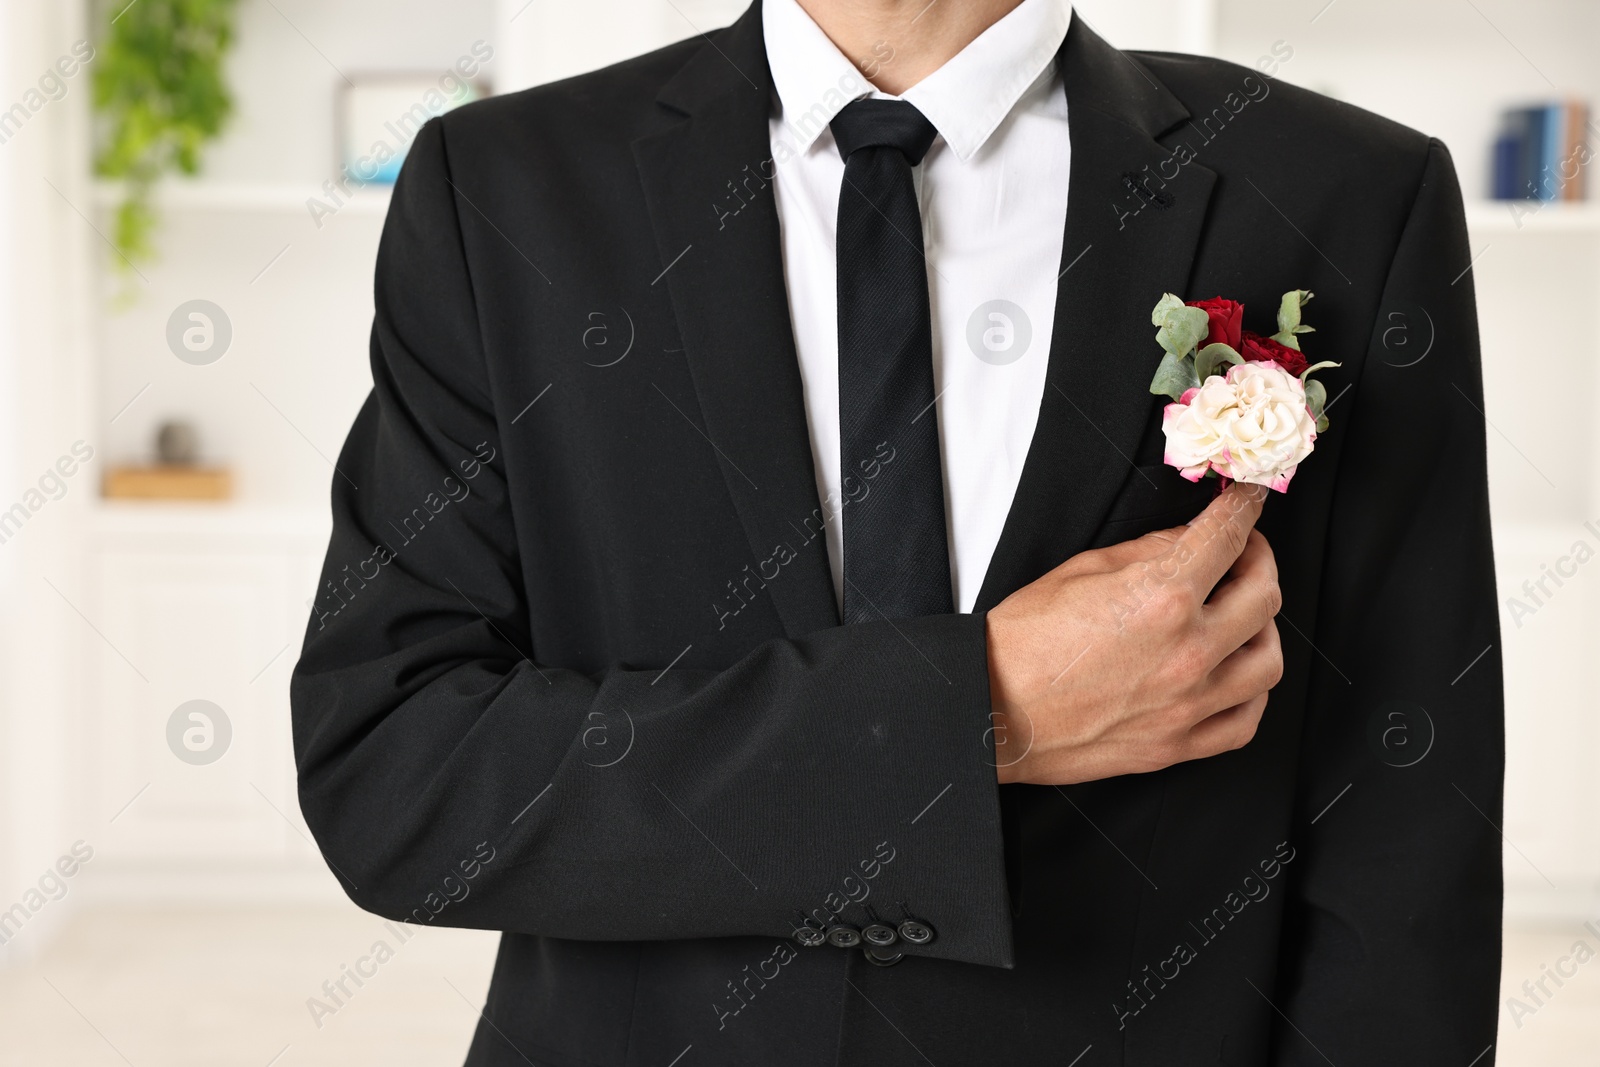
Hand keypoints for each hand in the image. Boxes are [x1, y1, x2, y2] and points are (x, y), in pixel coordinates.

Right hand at [985, 483, 1282, 785]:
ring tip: (1241, 615)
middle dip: (1259, 559)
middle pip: (1263, 594)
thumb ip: (1151, 551)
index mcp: (1161, 597)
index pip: (1228, 537)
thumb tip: (1192, 539)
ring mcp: (1187, 703)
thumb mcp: (1082, 571)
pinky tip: (1234, 673)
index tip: (1249, 500)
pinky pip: (1246, 719)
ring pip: (1268, 659)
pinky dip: (1251, 692)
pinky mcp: (1177, 744)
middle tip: (1244, 551)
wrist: (991, 709)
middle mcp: (1186, 651)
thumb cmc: (1023, 643)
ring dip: (1262, 627)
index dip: (1244, 507)